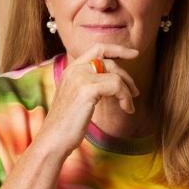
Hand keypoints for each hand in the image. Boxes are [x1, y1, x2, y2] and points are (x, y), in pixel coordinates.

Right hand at [34, 43, 140, 159]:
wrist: (53, 140)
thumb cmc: (66, 125)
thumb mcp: (77, 98)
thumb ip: (90, 85)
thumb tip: (114, 82)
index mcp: (71, 70)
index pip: (97, 49)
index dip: (118, 49)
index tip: (134, 54)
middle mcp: (74, 70)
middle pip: (110, 62)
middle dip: (127, 76)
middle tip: (135, 93)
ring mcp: (80, 78)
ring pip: (116, 75)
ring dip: (127, 91)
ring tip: (128, 106)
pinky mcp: (87, 89)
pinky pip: (117, 86)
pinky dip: (125, 98)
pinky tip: (126, 109)